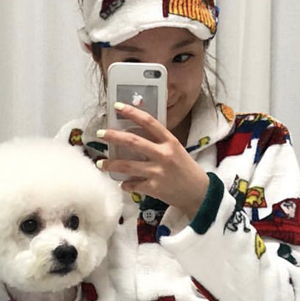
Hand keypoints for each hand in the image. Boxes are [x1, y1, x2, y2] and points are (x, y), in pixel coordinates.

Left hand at [96, 103, 210, 218]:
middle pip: (132, 142)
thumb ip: (159, 143)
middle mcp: (163, 155)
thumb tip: (135, 136)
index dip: (132, 112)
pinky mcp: (154, 188)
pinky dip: (125, 185)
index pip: (149, 122)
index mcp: (170, 142)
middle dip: (113, 136)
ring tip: (100, 163)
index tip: (117, 106)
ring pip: (127, 166)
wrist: (199, 193)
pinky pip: (133, 185)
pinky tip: (122, 184)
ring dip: (110, 164)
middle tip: (100, 134)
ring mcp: (158, 172)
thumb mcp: (177, 150)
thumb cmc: (186, 170)